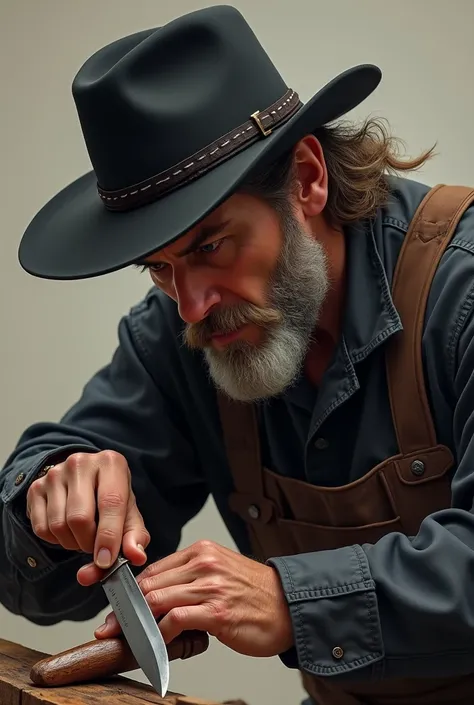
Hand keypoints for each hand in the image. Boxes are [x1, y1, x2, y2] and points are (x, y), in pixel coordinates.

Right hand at [26, 450, 149, 583]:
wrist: (85, 478)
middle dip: (88, 543)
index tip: (106, 561)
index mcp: (111, 463)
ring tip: (82, 536)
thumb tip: (136, 556)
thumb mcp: (128, 511)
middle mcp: (81, 463)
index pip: (111, 503)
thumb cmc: (110, 496)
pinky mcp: (36, 487)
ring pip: (58, 525)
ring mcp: (55, 474)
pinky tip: (66, 531)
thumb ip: (135, 535)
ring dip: (72, 543)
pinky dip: (55, 540)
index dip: (109, 536)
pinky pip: (41, 529)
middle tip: (94, 546)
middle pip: (80, 518)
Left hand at [94, 539, 293, 657]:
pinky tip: (159, 645)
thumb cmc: (255, 595)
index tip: (117, 609)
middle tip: (111, 630)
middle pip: (150, 584)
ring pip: (157, 600)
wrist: (289, 606)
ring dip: (139, 625)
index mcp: (202, 551)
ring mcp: (210, 586)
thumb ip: (190, 579)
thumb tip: (157, 597)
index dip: (131, 592)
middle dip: (126, 610)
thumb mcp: (220, 574)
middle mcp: (204, 563)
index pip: (154, 569)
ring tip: (130, 640)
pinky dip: (160, 635)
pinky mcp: (217, 611)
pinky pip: (175, 620)